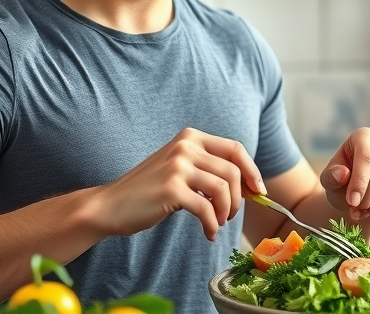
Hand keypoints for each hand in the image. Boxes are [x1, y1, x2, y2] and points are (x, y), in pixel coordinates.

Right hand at [95, 128, 264, 241]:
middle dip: (238, 198)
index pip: (235, 149)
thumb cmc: (148, 191)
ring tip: (216, 223)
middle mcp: (185, 146)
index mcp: (190, 137)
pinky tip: (207, 233)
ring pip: (223, 189)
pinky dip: (212, 225)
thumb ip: (208, 169)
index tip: (258, 192)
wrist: (111, 205)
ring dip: (225, 212)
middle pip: (233, 171)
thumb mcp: (180, 168)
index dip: (252, 171)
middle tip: (230, 215)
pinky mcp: (172, 188)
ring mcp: (178, 166)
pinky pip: (207, 209)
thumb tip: (250, 185)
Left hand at [320, 128, 369, 221]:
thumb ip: (332, 176)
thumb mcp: (329, 180)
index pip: (366, 156)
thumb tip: (343, 174)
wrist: (356, 199)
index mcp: (363, 138)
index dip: (360, 181)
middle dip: (368, 197)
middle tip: (356, 210)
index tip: (352, 201)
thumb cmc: (341, 184)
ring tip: (364, 212)